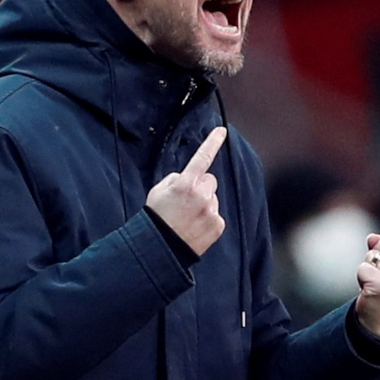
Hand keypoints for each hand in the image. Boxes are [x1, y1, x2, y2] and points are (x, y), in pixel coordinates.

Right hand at [146, 127, 227, 255]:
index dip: (212, 142)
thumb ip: (175, 179)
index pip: (202, 157)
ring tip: (187, 218)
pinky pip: (216, 214)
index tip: (222, 131)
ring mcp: (211, 210)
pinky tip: (194, 227)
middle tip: (186, 201)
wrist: (161, 249)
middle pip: (210, 180)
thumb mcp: (158, 191)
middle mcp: (201, 195)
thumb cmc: (157, 218)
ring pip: (212, 198)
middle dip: (201, 187)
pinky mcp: (218, 225)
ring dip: (204, 204)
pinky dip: (207, 219)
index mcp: (185, 183)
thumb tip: (187, 179)